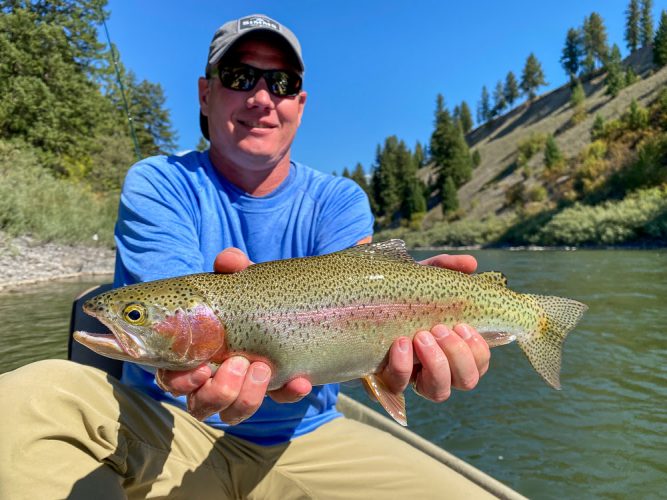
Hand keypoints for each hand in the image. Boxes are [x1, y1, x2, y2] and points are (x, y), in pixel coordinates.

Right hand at [155, 248, 311, 423]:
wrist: (292, 301)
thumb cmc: (250, 293)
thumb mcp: (242, 279)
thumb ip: (233, 268)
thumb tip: (230, 261)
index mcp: (195, 352)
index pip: (172, 378)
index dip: (181, 381)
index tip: (201, 367)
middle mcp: (214, 377)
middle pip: (199, 405)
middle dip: (218, 392)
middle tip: (238, 362)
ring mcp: (244, 387)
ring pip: (231, 414)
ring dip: (246, 397)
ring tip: (263, 367)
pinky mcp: (275, 388)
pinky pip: (278, 401)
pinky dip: (288, 393)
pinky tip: (300, 380)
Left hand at [378, 253, 490, 401]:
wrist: (355, 303)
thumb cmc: (396, 294)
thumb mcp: (419, 277)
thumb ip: (444, 268)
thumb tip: (471, 263)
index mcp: (451, 348)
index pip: (479, 363)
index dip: (477, 351)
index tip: (463, 326)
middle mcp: (436, 369)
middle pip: (466, 381)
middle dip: (458, 355)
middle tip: (440, 328)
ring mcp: (412, 378)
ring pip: (439, 392)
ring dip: (437, 365)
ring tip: (421, 336)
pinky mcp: (384, 381)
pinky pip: (398, 386)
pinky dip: (403, 366)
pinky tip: (400, 342)